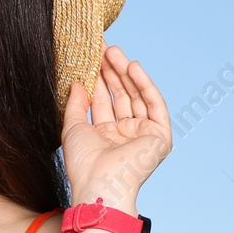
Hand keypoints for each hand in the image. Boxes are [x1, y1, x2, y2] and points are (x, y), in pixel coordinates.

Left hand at [61, 39, 171, 213]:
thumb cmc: (83, 164)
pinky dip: (145, 85)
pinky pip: (154, 105)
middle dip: (112, 71)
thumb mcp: (72, 127)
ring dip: (126, 73)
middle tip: (103, 48)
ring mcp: (143, 134)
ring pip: (137, 96)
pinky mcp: (160, 136)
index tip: (91, 57)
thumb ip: (76, 104)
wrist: (99, 185)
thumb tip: (78, 83)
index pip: (104, 100)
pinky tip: (133, 67)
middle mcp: (126, 134)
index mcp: (106, 135)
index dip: (99, 79)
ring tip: (113, 51)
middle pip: (121, 95)